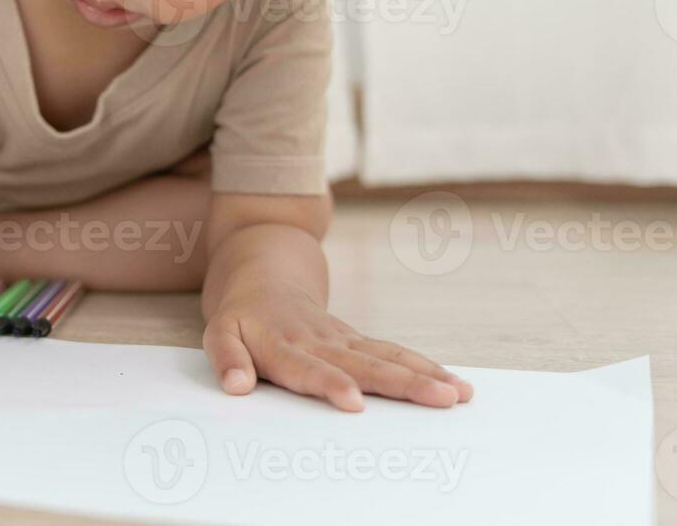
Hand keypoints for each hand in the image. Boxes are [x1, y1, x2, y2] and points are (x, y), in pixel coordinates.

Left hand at [205, 284, 474, 411]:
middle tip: (440, 399)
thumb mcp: (219, 333)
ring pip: (387, 357)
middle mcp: (320, 342)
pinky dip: (424, 368)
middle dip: (402, 384)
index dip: (330, 384)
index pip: (308, 369)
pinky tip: (455, 384)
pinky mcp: (358, 340)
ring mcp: (343, 340)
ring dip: (423, 376)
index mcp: (283, 345)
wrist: (264, 275)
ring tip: (457, 394)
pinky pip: (393, 353)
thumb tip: (235, 387)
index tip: (354, 402)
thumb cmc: (241, 316)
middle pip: (363, 364)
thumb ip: (226, 358)